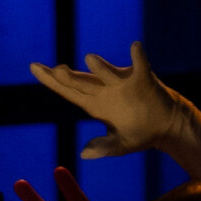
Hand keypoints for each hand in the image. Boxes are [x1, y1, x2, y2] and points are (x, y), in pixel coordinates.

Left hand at [29, 41, 190, 159]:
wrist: (166, 126)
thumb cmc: (139, 133)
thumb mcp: (119, 145)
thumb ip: (103, 148)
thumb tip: (84, 153)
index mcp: (93, 104)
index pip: (66, 91)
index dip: (50, 80)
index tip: (33, 66)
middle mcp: (104, 90)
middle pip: (81, 82)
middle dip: (69, 77)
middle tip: (55, 70)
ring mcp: (123, 83)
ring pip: (107, 73)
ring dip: (100, 67)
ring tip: (89, 58)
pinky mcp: (144, 81)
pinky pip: (141, 66)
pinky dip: (138, 57)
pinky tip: (135, 47)